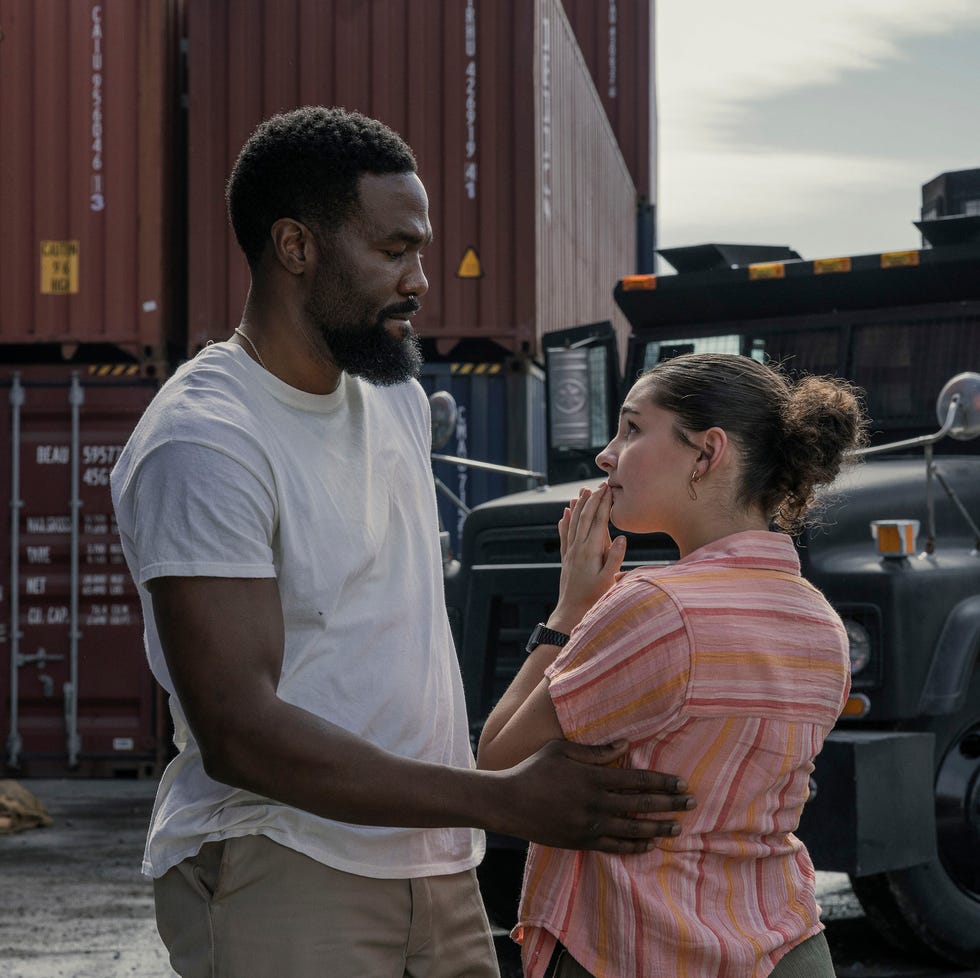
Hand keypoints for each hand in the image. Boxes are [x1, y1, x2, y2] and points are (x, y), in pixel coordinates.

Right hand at [496, 739, 693, 852]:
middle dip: (669, 804)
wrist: (509, 803)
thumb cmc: (534, 770)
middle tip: (692, 803)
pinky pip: (615, 847)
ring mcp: (589, 826)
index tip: (680, 783)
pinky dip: (634, 846)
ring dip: (658, 828)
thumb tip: (625, 744)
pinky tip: (649, 845)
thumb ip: (595, 751)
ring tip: (677, 828)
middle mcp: (596, 804)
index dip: (661, 782)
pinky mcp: (582, 842)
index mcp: (593, 778)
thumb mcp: (561, 750)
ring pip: (633, 829)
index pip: (636, 780)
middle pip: (641, 805)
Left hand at [551, 484, 626, 631]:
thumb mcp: (609, 580)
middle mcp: (578, 548)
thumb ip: (615, 558)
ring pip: (573, 523)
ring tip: (582, 492)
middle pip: (585, 517)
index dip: (604, 504)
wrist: (571, 611)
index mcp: (591, 551)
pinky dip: (564, 522)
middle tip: (599, 485)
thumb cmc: (593, 597)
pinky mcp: (566, 558)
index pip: (599, 521)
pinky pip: (564, 535)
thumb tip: (623, 537)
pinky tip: (564, 513)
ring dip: (578, 506)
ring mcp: (570, 552)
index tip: (608, 489)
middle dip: (592, 500)